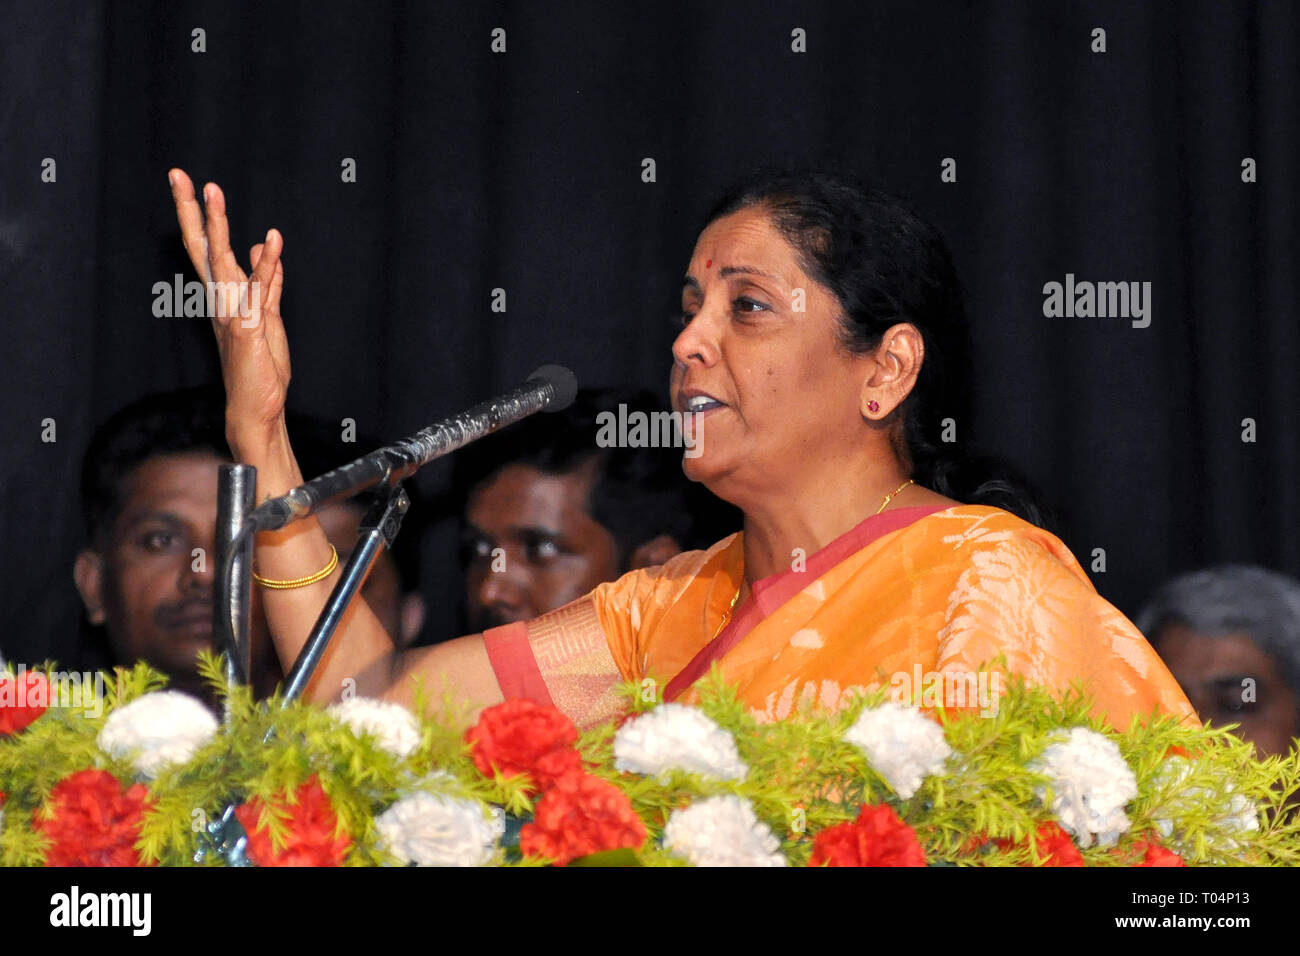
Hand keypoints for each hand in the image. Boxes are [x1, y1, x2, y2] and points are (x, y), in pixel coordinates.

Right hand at [168, 168, 288, 451]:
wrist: (258, 407)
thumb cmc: (260, 367)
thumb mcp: (267, 316)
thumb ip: (266, 281)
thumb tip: (264, 246)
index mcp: (225, 298)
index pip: (206, 250)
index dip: (197, 216)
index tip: (188, 183)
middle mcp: (223, 302)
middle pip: (202, 249)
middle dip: (192, 211)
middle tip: (179, 175)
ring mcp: (233, 313)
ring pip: (223, 262)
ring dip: (218, 226)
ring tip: (213, 191)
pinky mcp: (251, 328)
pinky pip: (259, 291)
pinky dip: (266, 265)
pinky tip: (272, 240)